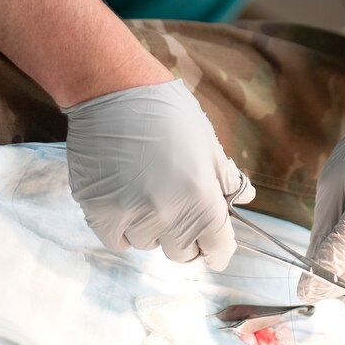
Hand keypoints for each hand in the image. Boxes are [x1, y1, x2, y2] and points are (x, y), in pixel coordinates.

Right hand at [64, 78, 253, 269]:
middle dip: (185, 235)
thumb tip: (245, 198)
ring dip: (152, 227)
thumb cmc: (166, 110)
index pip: (218, 249)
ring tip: (147, 190)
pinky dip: (123, 226)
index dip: (219, 247)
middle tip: (178, 205)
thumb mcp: (207, 140)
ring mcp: (131, 217)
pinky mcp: (99, 214)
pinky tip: (124, 197)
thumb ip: (227, 178)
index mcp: (201, 198)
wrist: (114, 90)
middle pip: (182, 254)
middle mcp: (167, 215)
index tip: (214, 243)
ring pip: (148, 244)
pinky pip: (118, 240)